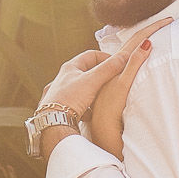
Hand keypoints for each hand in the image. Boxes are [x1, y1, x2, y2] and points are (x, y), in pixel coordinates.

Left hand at [36, 18, 170, 156]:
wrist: (52, 123)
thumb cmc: (69, 99)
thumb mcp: (92, 81)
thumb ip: (109, 68)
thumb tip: (126, 54)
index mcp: (70, 67)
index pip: (92, 55)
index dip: (106, 58)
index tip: (117, 65)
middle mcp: (64, 78)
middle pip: (87, 71)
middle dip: (101, 76)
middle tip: (113, 81)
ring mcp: (61, 93)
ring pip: (82, 88)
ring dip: (93, 92)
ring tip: (103, 98)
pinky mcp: (61, 107)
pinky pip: (77, 103)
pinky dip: (86, 106)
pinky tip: (91, 113)